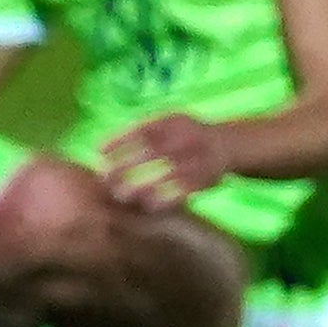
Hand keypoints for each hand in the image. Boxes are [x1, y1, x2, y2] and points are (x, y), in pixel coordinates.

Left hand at [95, 115, 229, 214]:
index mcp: (173, 120)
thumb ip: (141, 132)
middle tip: (105, 179)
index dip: (120, 139)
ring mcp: (200, 155)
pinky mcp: (209, 176)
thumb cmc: (185, 136)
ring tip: (122, 196)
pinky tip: (150, 206)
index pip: (142, 128)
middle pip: (154, 148)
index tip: (99, 152)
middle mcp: (187, 135)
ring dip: (145, 183)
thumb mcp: (167, 124)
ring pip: (170, 170)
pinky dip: (169, 197)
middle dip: (127, 163)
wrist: (228, 143)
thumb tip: (100, 149)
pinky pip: (187, 188)